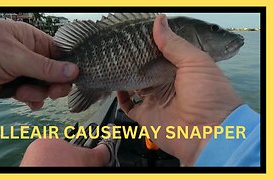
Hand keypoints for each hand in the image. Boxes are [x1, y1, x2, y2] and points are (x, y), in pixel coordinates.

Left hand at [0, 19, 78, 109]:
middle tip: (53, 92)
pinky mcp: (14, 86)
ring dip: (37, 94)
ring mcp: (22, 72)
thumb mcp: (13, 56)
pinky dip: (32, 101)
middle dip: (54, 84)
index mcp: (32, 40)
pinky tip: (27, 102)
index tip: (71, 80)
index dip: (68, 67)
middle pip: (55, 73)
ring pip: (44, 87)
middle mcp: (30, 55)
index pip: (60, 54)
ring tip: (22, 92)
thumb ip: (44, 66)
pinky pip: (32, 96)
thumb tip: (73, 71)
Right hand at [117, 15, 241, 165]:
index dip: (149, 45)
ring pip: (135, 85)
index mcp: (180, 70)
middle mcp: (167, 84)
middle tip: (120, 49)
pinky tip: (118, 86)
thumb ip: (174, 44)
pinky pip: (129, 106)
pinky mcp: (146, 116)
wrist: (209, 135)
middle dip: (134, 60)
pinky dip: (121, 97)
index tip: (135, 35)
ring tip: (115, 64)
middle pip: (146, 69)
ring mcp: (156, 100)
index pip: (161, 53)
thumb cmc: (208, 96)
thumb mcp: (195, 63)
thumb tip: (159, 20)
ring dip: (126, 76)